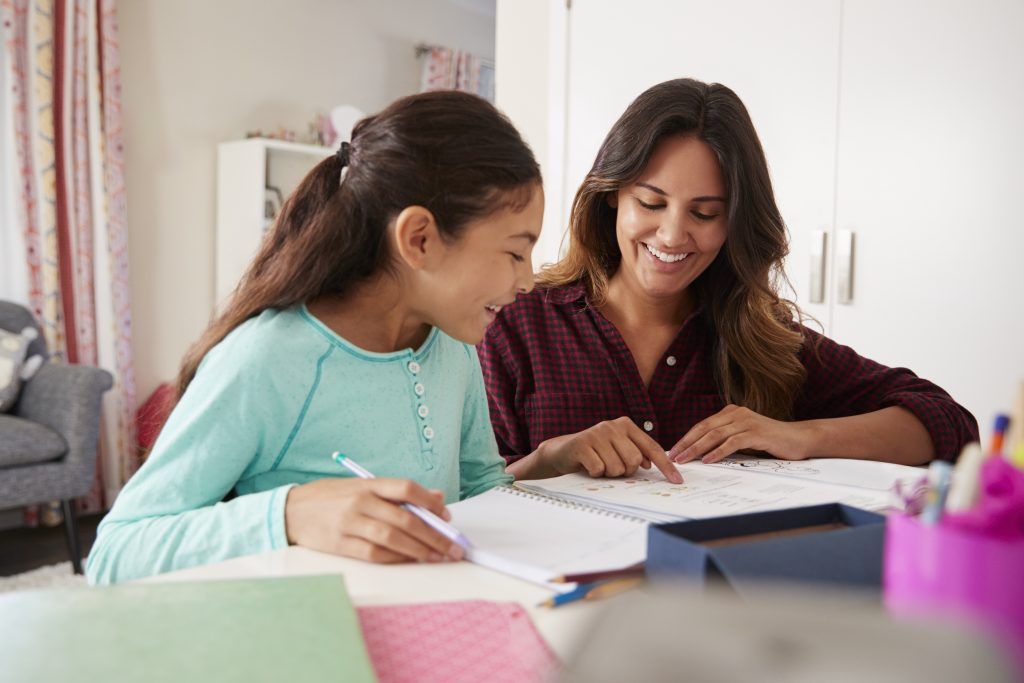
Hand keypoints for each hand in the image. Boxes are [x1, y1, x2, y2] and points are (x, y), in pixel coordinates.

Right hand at [284, 477, 463, 563]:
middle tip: (451, 546)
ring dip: (419, 550)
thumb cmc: (331, 498)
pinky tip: (409, 560)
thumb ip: (396, 493)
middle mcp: (360, 502)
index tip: (446, 516)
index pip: (406, 488)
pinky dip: (395, 558)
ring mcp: (349, 523)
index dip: (430, 503)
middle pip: (405, 519)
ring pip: (392, 539)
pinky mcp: (340, 544)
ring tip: (436, 556)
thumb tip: (435, 498)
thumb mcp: (361, 486)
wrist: (289, 511)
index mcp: (367, 484)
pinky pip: (374, 554)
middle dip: (434, 535)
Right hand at [531, 416, 682, 482]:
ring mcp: (596, 433)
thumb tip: (650, 465)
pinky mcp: (582, 444)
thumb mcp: (617, 449)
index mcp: (626, 425)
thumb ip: (635, 453)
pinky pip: (599, 470)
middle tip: (612, 468)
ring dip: (608, 474)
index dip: (666, 466)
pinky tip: (587, 466)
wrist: (562, 451)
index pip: (652, 447)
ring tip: (599, 465)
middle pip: (634, 460)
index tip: (677, 481)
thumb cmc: (595, 453)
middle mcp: (612, 425)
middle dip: (625, 471)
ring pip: (616, 468)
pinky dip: (594, 474)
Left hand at [669, 404, 813, 463]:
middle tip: (673, 456)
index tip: (673, 451)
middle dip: (687, 443)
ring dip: (697, 448)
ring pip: (715, 434)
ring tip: (685, 460)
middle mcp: (736, 413)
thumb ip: (725, 439)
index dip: (687, 438)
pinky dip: (718, 451)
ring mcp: (746, 421)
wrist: (798, 439)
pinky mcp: (756, 432)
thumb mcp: (743, 437)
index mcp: (731, 412)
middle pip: (705, 428)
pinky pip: (732, 442)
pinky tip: (708, 460)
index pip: (702, 425)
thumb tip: (701, 453)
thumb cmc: (769, 440)